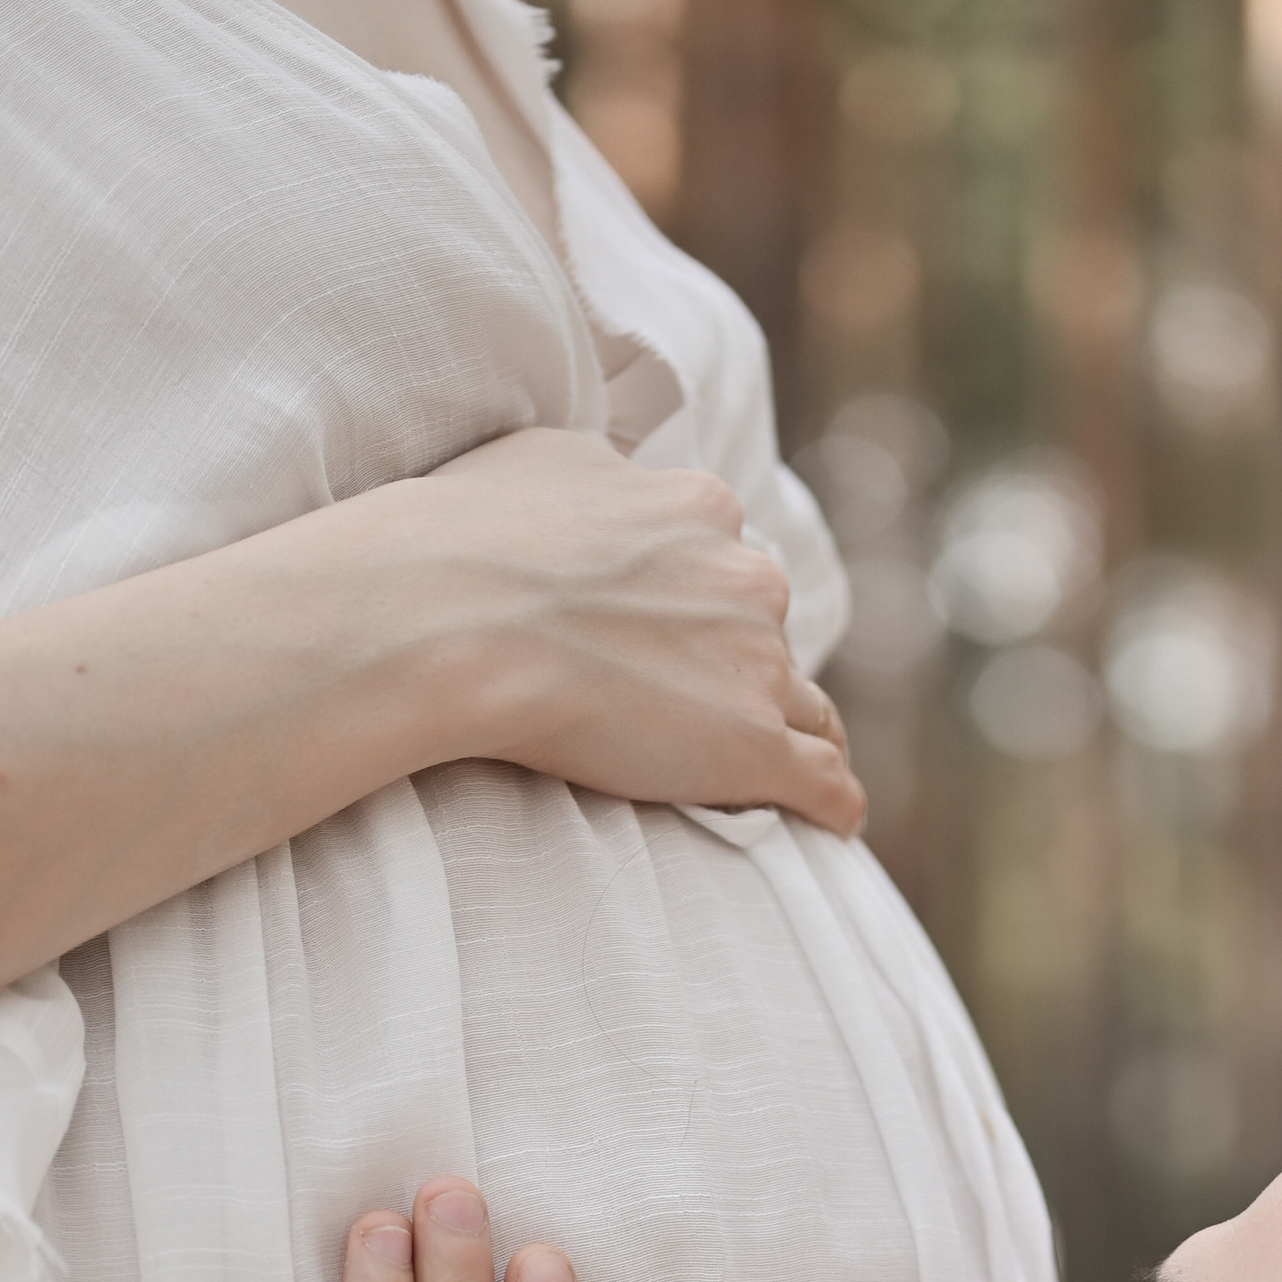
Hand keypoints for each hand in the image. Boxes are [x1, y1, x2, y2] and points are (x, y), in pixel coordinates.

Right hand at [339, 428, 864, 836]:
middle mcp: (745, 577)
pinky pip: (827, 783)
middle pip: (766, 633)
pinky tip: (830, 823)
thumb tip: (610, 481)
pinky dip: (832, 805)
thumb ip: (601, 476)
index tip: (674, 643)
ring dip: (792, 738)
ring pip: (807, 709)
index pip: (728, 563)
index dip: (703, 608)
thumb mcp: (545, 458)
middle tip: (691, 711)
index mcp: (700, 508)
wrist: (449, 620)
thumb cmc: (468, 540)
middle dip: (739, 669)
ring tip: (780, 777)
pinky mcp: (755, 748)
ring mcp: (758, 666)